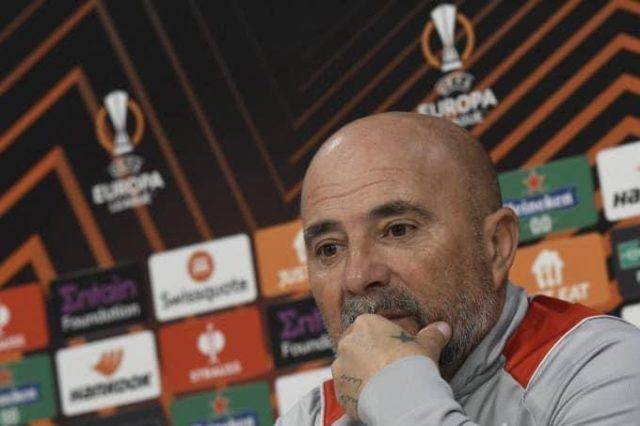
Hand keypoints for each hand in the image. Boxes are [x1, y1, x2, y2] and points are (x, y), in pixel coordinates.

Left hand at [331, 314, 450, 419]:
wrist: (401, 395)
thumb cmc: (412, 365)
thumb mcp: (427, 347)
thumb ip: (432, 335)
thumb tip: (444, 327)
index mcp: (365, 324)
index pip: (370, 327)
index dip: (383, 340)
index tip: (393, 351)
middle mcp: (347, 342)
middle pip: (357, 346)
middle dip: (368, 355)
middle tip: (387, 369)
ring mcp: (340, 366)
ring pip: (349, 367)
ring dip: (361, 374)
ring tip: (381, 385)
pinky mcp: (339, 389)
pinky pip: (347, 389)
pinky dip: (358, 392)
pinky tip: (374, 397)